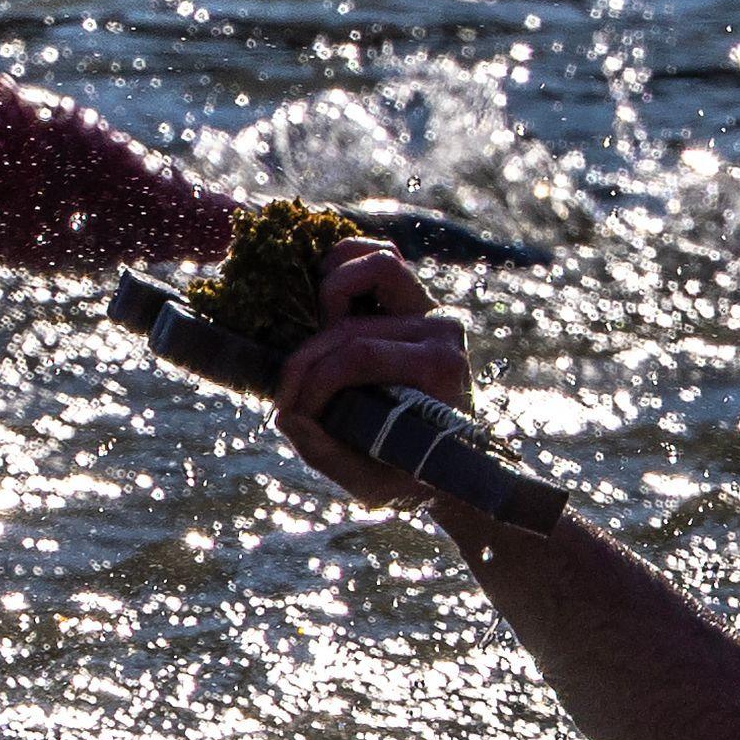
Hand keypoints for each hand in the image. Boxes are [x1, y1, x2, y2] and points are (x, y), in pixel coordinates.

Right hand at [268, 239, 477, 513]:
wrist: (453, 463)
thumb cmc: (411, 472)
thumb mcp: (373, 483)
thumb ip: (329, 454)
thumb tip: (287, 415)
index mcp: (439, 369)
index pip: (358, 354)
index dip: (313, 381)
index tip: (291, 413)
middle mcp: (442, 330)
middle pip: (351, 323)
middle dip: (306, 359)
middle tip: (287, 395)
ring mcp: (431, 308)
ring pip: (378, 262)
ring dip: (331, 291)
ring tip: (313, 334)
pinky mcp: (415, 297)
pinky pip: (380, 256)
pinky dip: (344, 263)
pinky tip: (322, 304)